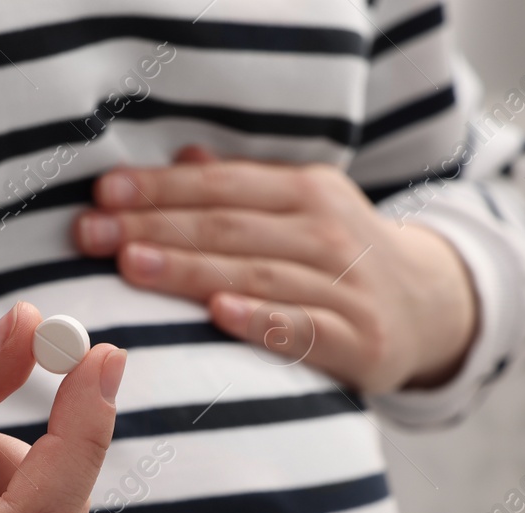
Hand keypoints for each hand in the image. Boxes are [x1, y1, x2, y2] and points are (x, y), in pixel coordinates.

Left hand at [72, 146, 478, 393]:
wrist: (431, 308)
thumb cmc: (341, 256)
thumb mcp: (302, 208)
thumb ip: (241, 190)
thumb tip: (182, 159)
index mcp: (306, 191)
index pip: (222, 187)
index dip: (160, 189)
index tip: (103, 194)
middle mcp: (328, 233)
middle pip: (229, 228)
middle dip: (154, 228)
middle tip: (92, 232)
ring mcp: (345, 288)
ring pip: (256, 275)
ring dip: (190, 270)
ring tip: (129, 265)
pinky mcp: (358, 341)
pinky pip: (302, 330)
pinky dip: (261, 321)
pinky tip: (217, 314)